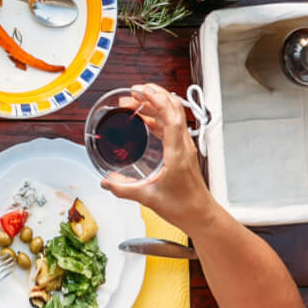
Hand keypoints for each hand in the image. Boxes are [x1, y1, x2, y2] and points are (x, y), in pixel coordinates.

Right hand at [100, 83, 213, 227]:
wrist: (202, 216)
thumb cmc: (184, 207)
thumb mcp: (148, 198)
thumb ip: (123, 189)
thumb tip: (106, 182)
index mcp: (177, 154)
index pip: (172, 118)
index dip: (158, 100)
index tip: (141, 90)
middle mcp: (183, 146)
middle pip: (174, 110)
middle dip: (154, 95)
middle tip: (132, 92)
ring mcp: (184, 147)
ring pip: (172, 116)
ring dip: (154, 104)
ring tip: (133, 102)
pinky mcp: (182, 151)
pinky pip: (171, 126)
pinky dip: (157, 117)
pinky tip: (144, 120)